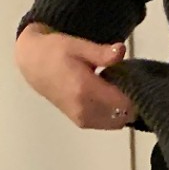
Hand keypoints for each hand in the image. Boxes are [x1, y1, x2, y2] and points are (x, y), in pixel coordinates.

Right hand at [14, 23, 137, 129]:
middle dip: (130, 101)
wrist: (34, 65)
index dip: (134, 93)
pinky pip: (108, 124)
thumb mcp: (78, 45)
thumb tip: (121, 50)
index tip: (133, 79)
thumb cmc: (56, 51)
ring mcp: (83, 120)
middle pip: (124, 115)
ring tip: (114, 88)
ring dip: (122, 108)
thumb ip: (101, 52)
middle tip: (124, 82)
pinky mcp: (81, 123)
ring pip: (118, 122)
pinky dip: (113, 113)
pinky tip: (107, 97)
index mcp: (85, 90)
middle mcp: (85, 110)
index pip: (124, 103)